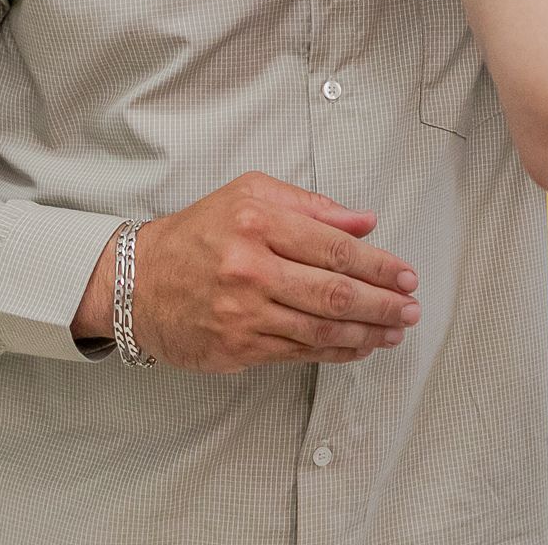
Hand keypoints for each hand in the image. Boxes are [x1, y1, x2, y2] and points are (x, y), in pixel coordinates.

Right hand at [74, 172, 420, 373]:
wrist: (136, 283)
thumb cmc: (198, 233)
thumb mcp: (249, 195)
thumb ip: (310, 205)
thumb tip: (365, 220)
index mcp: (257, 222)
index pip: (335, 247)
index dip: (378, 264)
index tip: (406, 274)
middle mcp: (251, 268)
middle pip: (334, 291)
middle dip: (382, 302)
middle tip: (411, 307)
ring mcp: (243, 313)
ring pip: (321, 327)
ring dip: (368, 331)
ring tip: (396, 329)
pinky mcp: (237, 347)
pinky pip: (300, 352)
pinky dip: (337, 351)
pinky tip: (361, 346)